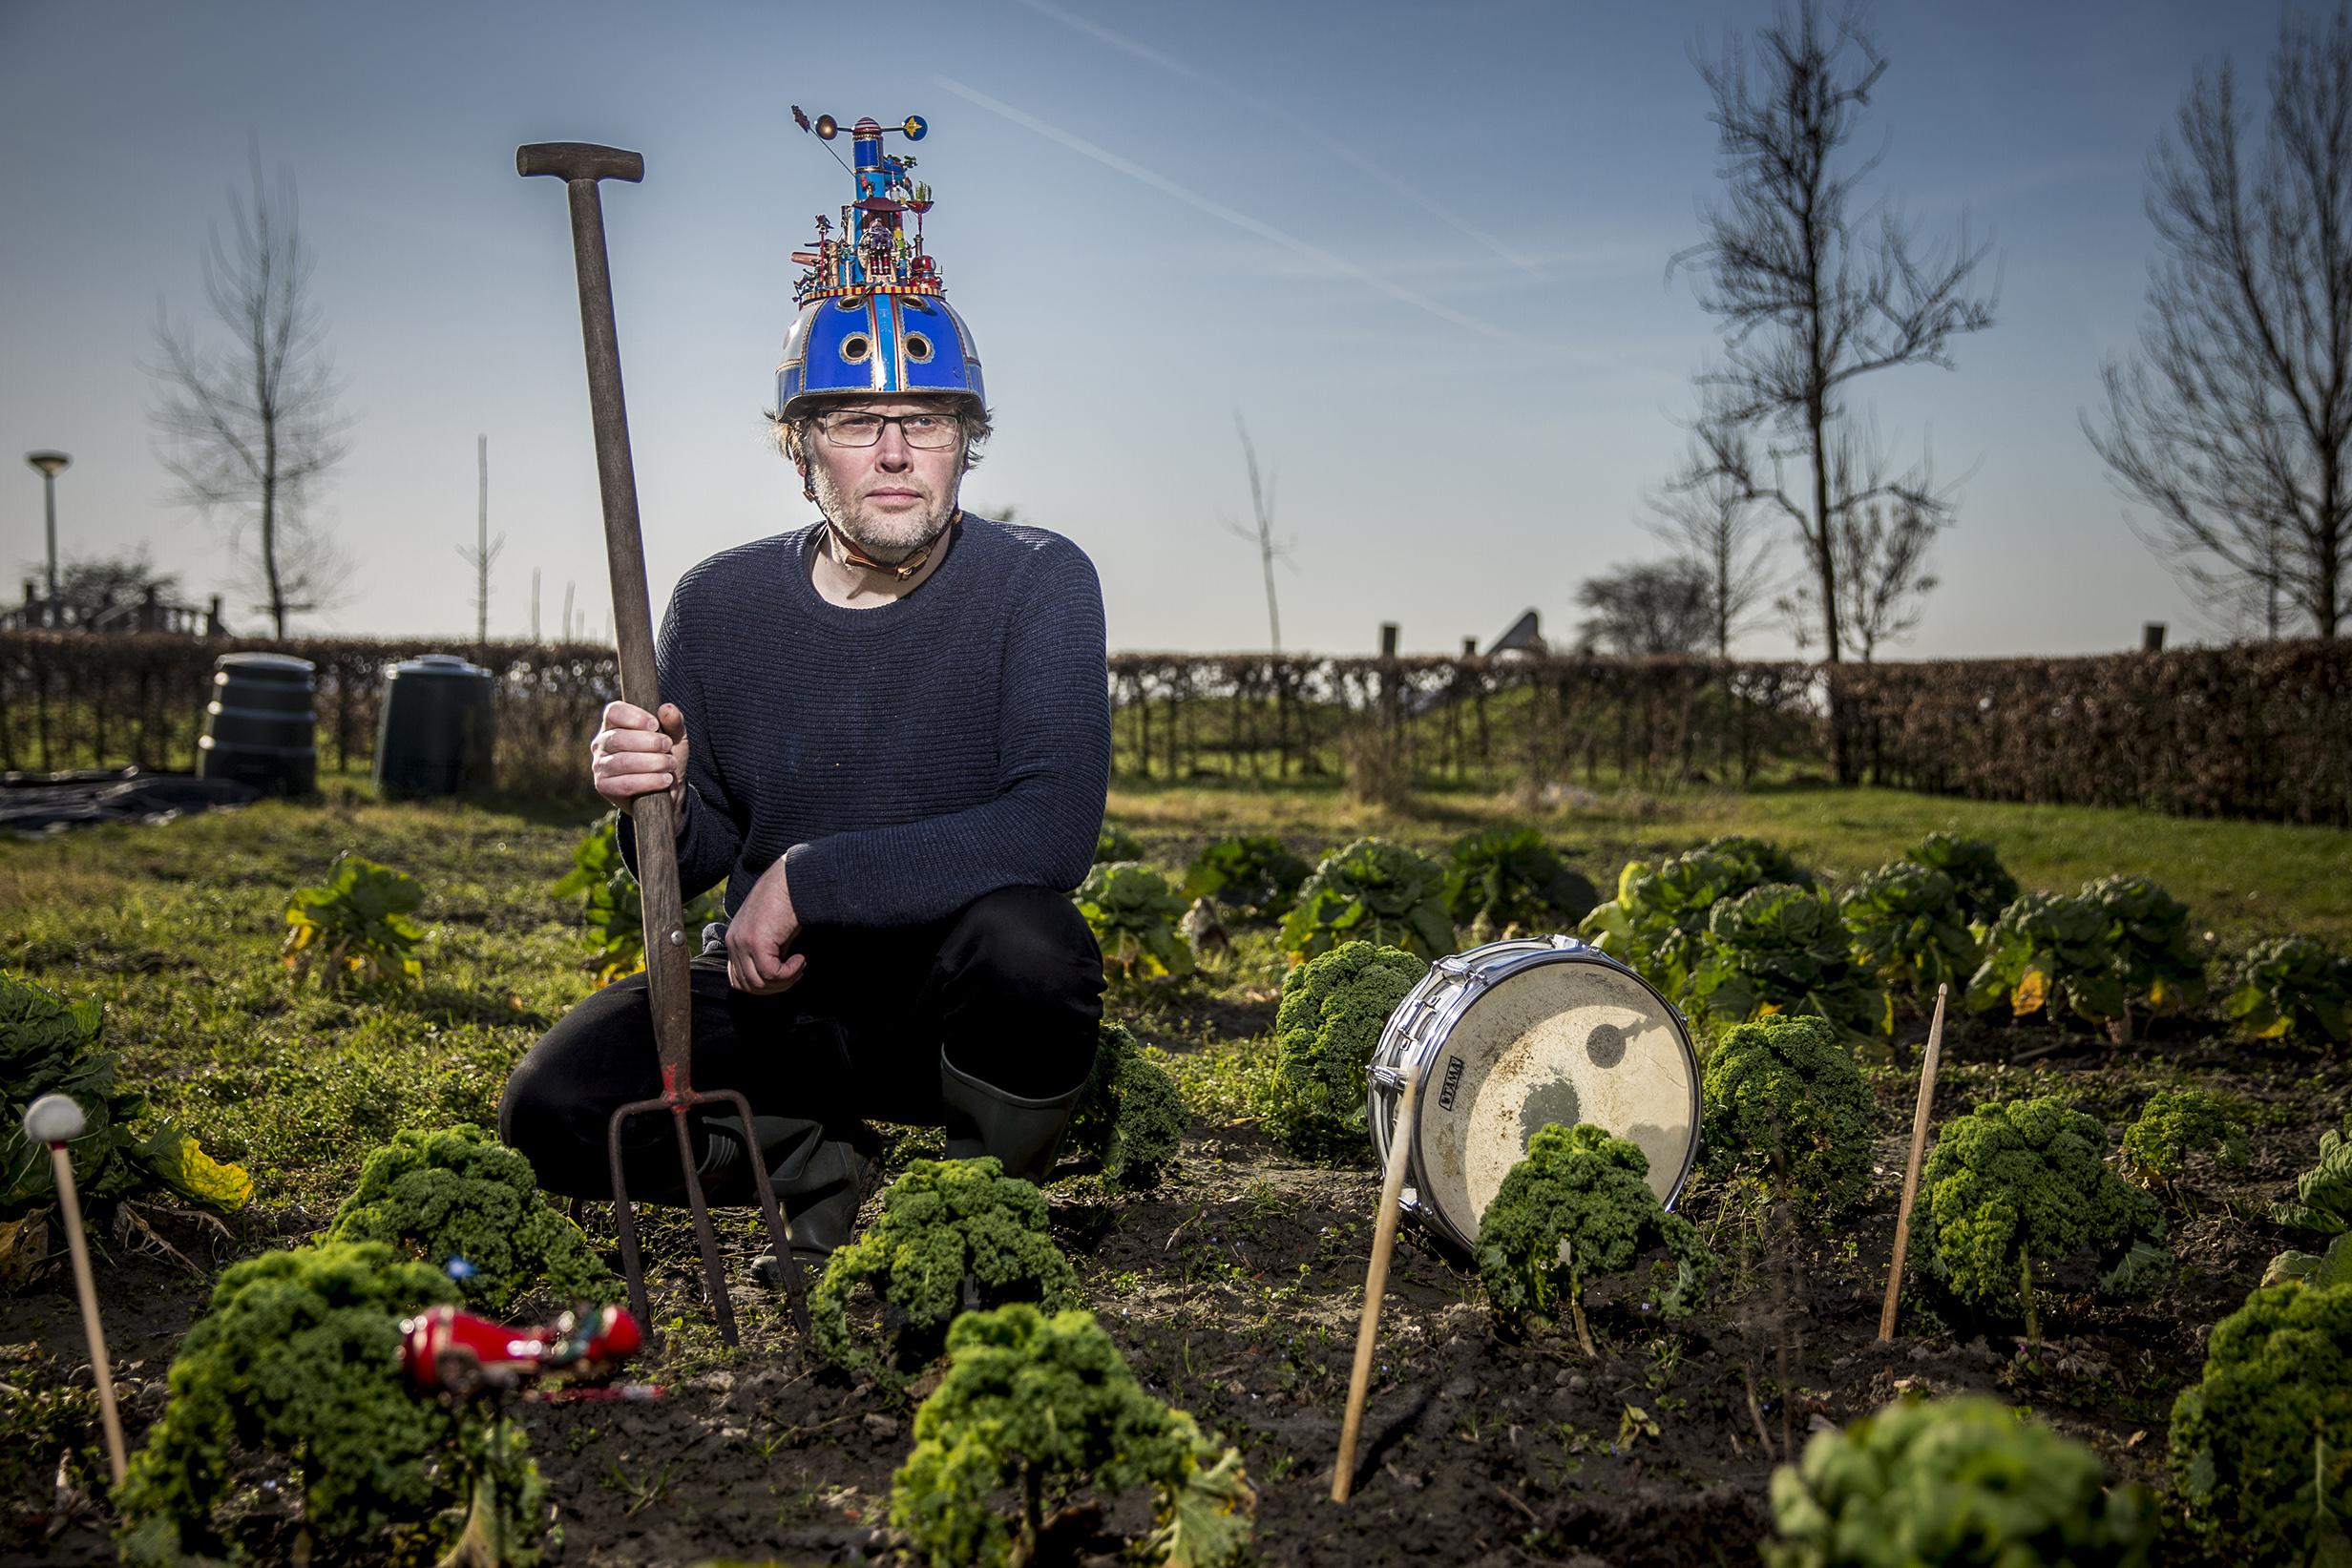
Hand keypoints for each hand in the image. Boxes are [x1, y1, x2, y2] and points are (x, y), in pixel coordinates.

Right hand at [592, 701, 687, 811]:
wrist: (666, 789)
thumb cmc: (666, 756)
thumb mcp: (675, 737)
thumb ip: (673, 722)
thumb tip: (667, 708)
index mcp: (614, 724)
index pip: (614, 712)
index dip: (634, 716)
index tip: (655, 725)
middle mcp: (602, 743)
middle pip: (618, 738)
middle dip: (649, 742)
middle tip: (668, 747)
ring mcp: (599, 765)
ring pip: (623, 762)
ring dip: (652, 763)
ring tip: (670, 764)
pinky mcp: (603, 786)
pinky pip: (624, 784)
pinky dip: (648, 781)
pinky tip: (665, 780)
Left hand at [726, 855, 806, 995]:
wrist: (794, 879)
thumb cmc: (789, 901)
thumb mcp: (773, 933)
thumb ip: (767, 953)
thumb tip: (775, 976)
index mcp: (735, 939)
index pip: (738, 979)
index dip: (762, 984)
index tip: (783, 975)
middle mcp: (734, 942)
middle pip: (747, 985)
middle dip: (774, 987)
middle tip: (794, 973)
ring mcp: (742, 942)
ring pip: (759, 983)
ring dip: (784, 981)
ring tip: (799, 965)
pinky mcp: (756, 941)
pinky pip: (771, 974)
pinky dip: (789, 973)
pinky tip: (801, 959)